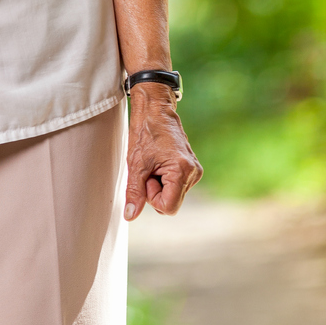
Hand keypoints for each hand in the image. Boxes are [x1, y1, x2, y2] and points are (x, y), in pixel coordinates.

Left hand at [124, 84, 201, 220]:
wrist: (155, 109)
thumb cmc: (145, 131)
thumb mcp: (136, 164)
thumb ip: (135, 192)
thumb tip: (131, 216)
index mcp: (183, 171)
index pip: (168, 207)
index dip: (152, 197)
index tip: (146, 177)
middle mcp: (193, 173)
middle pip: (170, 202)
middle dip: (155, 190)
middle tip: (149, 168)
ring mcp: (194, 171)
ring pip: (172, 195)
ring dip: (159, 184)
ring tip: (154, 163)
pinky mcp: (191, 169)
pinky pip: (175, 186)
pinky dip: (164, 179)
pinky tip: (159, 162)